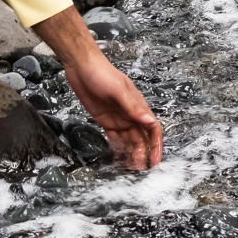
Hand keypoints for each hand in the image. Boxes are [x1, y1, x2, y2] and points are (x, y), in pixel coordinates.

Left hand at [62, 46, 162, 171]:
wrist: (81, 66)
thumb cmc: (102, 73)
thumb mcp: (118, 90)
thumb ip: (133, 107)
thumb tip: (150, 121)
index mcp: (138, 106)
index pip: (152, 129)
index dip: (156, 145)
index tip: (156, 160)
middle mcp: (130, 114)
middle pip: (141, 138)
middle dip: (143, 154)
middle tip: (141, 170)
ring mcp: (118, 118)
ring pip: (129, 140)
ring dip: (131, 153)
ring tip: (130, 168)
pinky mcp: (105, 120)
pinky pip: (114, 138)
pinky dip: (118, 148)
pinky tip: (118, 158)